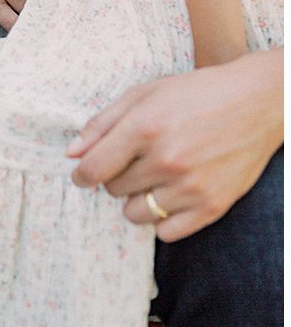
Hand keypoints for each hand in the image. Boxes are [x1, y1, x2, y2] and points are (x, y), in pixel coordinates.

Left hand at [68, 52, 283, 242]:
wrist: (256, 103)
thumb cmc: (196, 94)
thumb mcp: (144, 94)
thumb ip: (103, 123)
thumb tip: (71, 154)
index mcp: (145, 127)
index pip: (94, 168)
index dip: (81, 174)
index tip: (83, 174)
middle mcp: (167, 160)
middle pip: (114, 189)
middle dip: (116, 176)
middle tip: (135, 160)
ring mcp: (191, 187)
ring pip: (135, 213)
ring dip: (136, 199)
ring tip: (153, 177)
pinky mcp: (212, 206)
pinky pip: (166, 232)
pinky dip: (161, 217)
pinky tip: (169, 195)